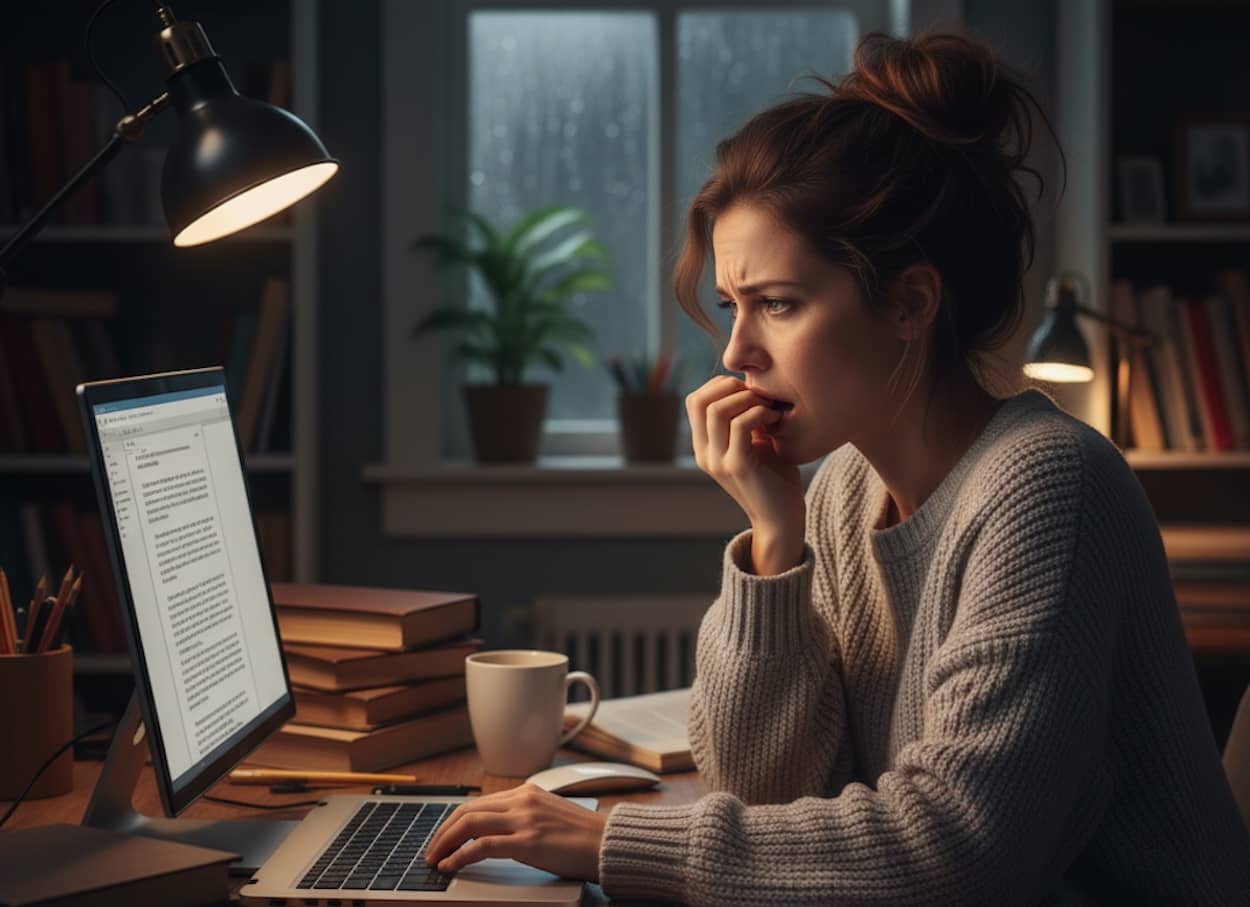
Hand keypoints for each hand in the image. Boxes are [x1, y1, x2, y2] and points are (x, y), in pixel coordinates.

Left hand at [424, 784, 606, 880]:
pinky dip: (461, 855)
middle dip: (443, 831)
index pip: (478, 803)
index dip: (454, 821)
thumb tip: (497, 832)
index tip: (443, 836)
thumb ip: (524, 816)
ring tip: (435, 858)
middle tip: (431, 849)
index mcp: (527, 792)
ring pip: (470, 823)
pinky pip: (482, 846)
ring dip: (446, 842)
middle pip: (468, 810)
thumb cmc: (583, 836)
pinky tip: (451, 864)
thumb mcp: (549, 816)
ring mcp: (524, 819)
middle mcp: (523, 801)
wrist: (608, 843)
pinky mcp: (528, 841)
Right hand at [687, 375, 804, 573]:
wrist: (782, 518)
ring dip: (747, 399)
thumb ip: (744, 418)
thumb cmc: (773, 477)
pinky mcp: (738, 467)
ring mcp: (718, 462)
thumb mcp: (754, 441)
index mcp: (704, 447)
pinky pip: (741, 425)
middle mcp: (704, 454)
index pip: (695, 400)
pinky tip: (776, 419)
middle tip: (759, 396)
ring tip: (769, 407)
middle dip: (732, 388)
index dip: (720, 385)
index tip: (749, 391)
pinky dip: (759, 413)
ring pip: (717, 410)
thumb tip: (746, 385)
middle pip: (700, 400)